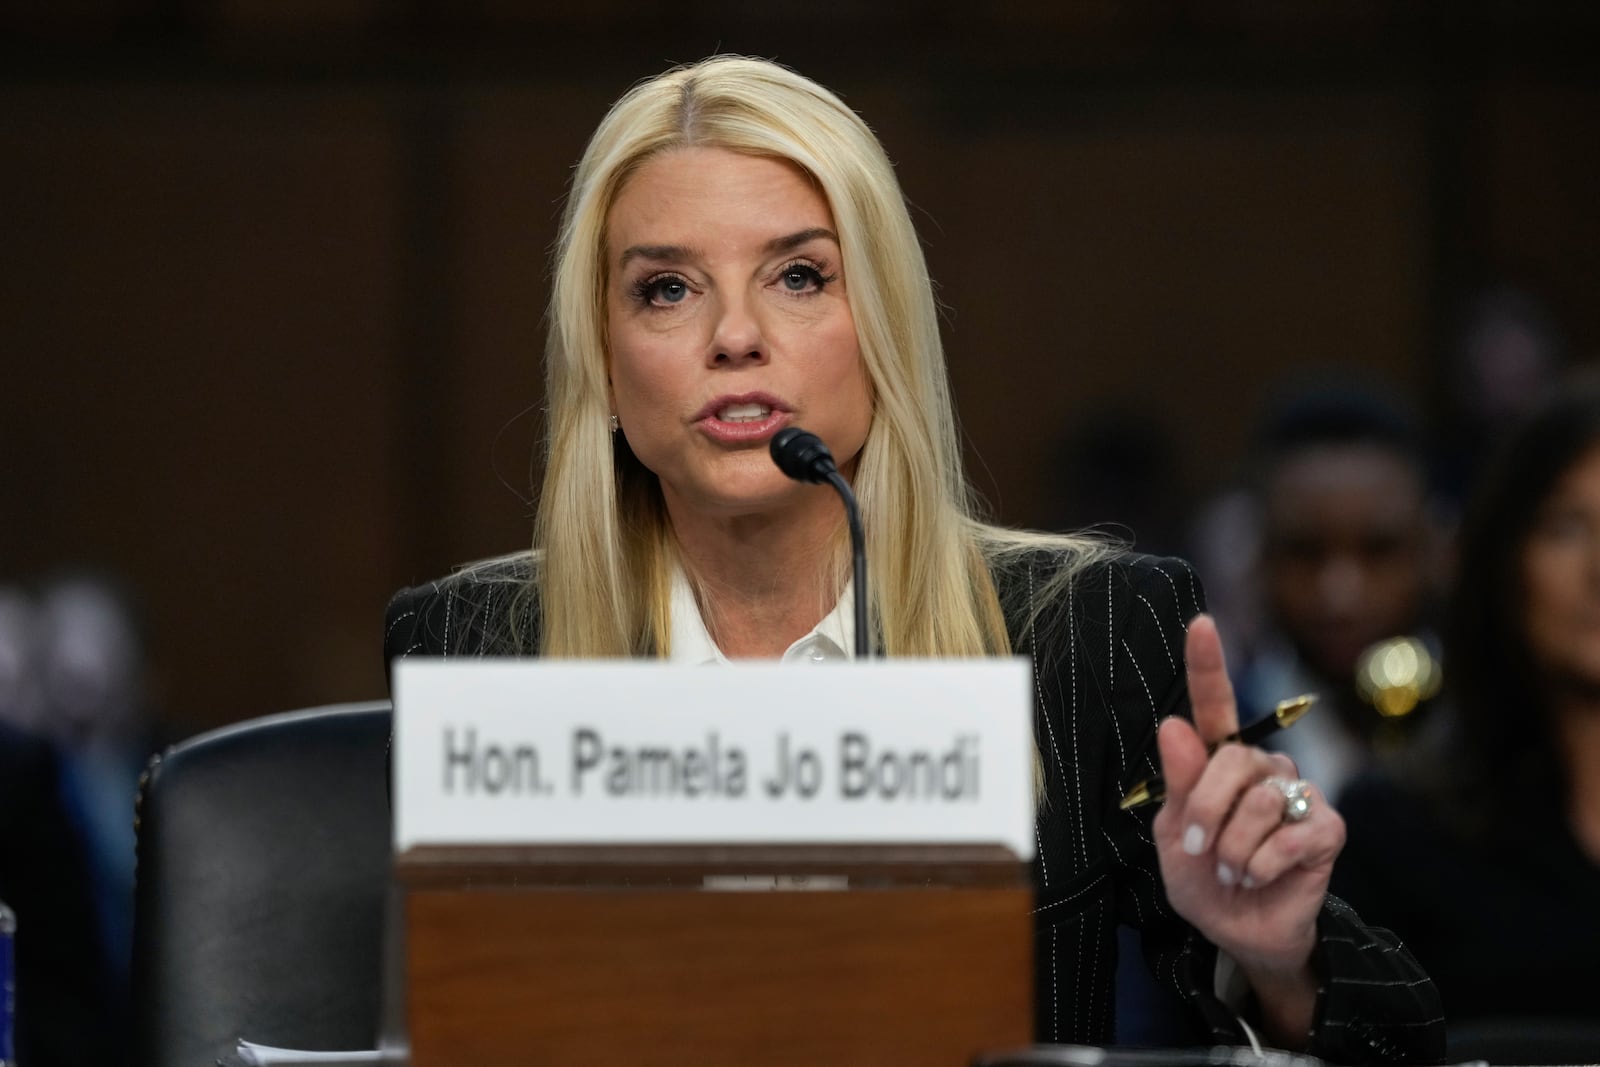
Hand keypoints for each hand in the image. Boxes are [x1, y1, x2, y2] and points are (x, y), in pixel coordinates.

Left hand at [1151, 614, 1345, 1043]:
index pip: (1214, 706)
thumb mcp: (1174, 835)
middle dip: (1205, 812)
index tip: (1200, 624)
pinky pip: (1289, 835)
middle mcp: (1262, 766)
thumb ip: (1178, 783)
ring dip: (1233, 847)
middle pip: (1231, 760)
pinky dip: (1262, 865)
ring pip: (1258, 800)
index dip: (1207, 664)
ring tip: (1233, 870)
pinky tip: (1260, 877)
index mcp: (1219, 761)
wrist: (1239, 932)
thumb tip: (1174, 725)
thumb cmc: (1205, 879)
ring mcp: (1298, 793)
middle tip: (1201, 850)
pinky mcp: (1327, 827)